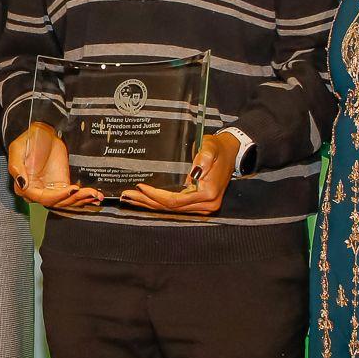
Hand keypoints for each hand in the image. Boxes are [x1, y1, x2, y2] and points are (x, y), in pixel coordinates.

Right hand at [8, 123, 101, 210]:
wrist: (43, 132)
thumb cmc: (29, 139)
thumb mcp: (17, 149)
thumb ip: (16, 167)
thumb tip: (22, 184)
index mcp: (26, 186)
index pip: (43, 198)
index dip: (58, 197)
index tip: (72, 189)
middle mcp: (38, 191)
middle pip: (57, 203)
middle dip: (75, 200)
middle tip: (90, 193)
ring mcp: (51, 190)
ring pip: (66, 202)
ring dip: (82, 200)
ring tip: (95, 195)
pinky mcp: (62, 185)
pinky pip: (72, 196)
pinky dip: (84, 198)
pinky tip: (95, 198)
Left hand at [120, 132, 238, 214]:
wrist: (231, 152)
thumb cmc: (218, 148)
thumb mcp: (211, 147)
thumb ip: (205, 157)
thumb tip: (195, 172)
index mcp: (208, 193)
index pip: (176, 200)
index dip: (156, 195)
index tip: (141, 187)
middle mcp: (206, 205)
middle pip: (171, 208)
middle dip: (147, 202)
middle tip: (127, 195)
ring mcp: (203, 207)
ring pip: (172, 210)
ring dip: (150, 205)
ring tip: (130, 199)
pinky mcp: (198, 205)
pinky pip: (176, 207)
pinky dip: (159, 204)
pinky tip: (145, 201)